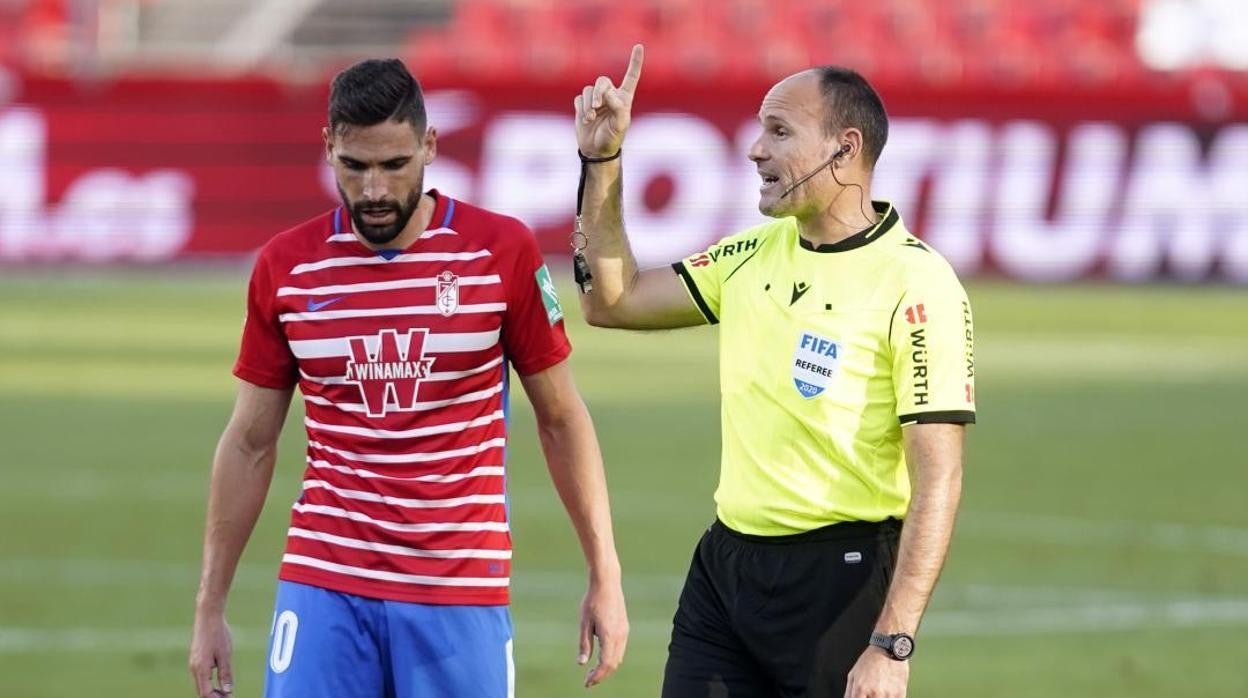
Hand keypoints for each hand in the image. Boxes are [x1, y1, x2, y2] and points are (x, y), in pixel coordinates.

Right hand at [189, 609, 233, 696]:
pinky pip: (200, 676)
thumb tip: (228, 691)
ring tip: (225, 693)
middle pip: (201, 690)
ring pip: (200, 684)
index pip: (206, 693)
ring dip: (211, 690)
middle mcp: (194, 668)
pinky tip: (218, 681)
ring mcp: (193, 662)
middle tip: (228, 697)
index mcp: (201, 669)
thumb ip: (226, 674)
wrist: (208, 616)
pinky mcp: (195, 658)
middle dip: (214, 697)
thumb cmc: (218, 633)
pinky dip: (208, 682)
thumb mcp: (225, 655)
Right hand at [574, 44, 643, 158]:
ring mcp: (596, 100)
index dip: (635, 62)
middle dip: (598, 92)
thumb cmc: (612, 138)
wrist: (595, 151)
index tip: (639, 47)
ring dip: (588, 105)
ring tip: (591, 119)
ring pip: (588, 90)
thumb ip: (617, 107)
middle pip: (602, 81)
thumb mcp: (620, 124)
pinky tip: (585, 120)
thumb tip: (608, 93)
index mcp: (624, 98)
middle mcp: (610, 96)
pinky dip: (581, 108)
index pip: (631, 76)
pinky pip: (579, 98)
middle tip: (597, 106)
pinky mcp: (582, 105)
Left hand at [576, 575, 629, 686]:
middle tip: (588, 680)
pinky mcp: (624, 627)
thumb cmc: (592, 601)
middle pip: (614, 664)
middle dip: (602, 675)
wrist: (607, 583)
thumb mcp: (584, 623)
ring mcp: (624, 632)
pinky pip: (620, 649)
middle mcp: (620, 636)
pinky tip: (602, 657)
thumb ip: (584, 644)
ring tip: (594, 671)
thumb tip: (582, 663)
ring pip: (618, 658)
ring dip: (607, 667)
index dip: (597, 676)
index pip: (606, 664)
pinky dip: (612, 658)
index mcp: (609, 636)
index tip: (587, 683)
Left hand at [844, 646, 909, 697]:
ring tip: (880, 691)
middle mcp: (874, 693)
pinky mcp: (900, 694)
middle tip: (871, 694)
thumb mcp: (853, 675)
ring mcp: (888, 695)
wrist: (889, 649)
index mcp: (860, 689)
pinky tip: (888, 692)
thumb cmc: (870, 661)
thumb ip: (849, 693)